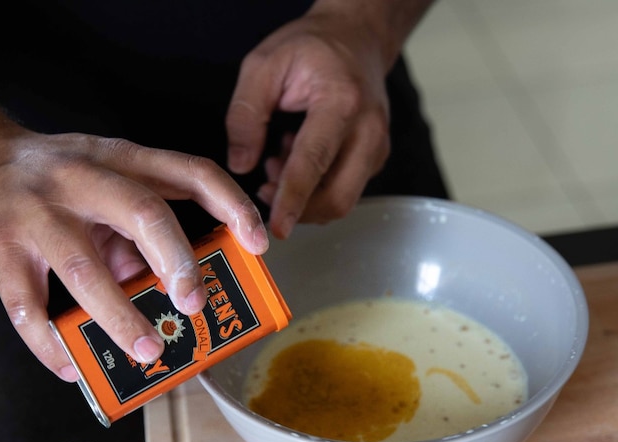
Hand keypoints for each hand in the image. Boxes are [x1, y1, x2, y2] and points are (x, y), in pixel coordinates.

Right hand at [0, 131, 268, 380]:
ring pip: (84, 268)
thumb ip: (138, 230)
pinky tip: (72, 365)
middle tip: (195, 306)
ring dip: (120, 316)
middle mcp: (83, 179)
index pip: (191, 171)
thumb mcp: (102, 182)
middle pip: (142, 212)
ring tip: (146, 351)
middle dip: (178, 262)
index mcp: (121, 161)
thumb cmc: (50, 178)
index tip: (260, 243)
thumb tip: (170, 288)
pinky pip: (26, 305)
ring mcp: (37, 213)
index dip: (232, 204)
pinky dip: (51, 343)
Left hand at [225, 3, 396, 238]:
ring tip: (278, 160)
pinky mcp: (374, 159)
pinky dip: (316, 188)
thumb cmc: (312, 49)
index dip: (293, 199)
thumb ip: (246, 115)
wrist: (356, 38)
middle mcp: (368, 129)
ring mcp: (376, 147)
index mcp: (341, 101)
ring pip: (342, 200)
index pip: (314, 162)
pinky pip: (345, 190)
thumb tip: (241, 164)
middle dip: (298, 210)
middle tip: (264, 191)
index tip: (276, 226)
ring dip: (304, 198)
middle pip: (338, 196)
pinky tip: (297, 158)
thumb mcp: (263, 65)